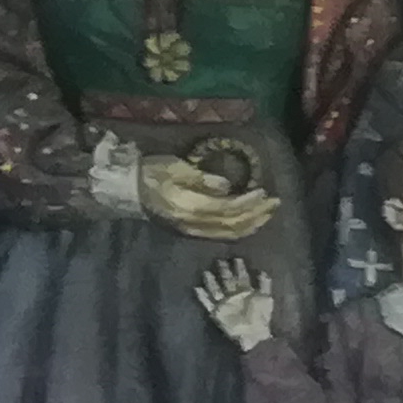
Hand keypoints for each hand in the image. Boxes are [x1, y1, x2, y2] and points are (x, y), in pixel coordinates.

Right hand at [139, 154, 278, 241]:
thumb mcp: (176, 167)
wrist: (127, 188)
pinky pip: (219, 235)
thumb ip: (202, 178)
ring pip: (228, 233)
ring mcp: (191, 229)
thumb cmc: (151, 172)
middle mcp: (192, 222)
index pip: (227, 208)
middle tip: (275, 202)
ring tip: (268, 213)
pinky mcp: (189, 230)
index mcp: (189, 205)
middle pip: (232, 224)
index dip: (248, 202)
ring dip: (251, 224)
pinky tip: (249, 224)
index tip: (264, 192)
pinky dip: (238, 230)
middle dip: (256, 214)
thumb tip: (227, 186)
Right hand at [193, 256, 276, 349]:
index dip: (240, 268)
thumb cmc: (261, 316)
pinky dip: (202, 297)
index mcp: (246, 292)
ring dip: (211, 282)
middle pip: (227, 280)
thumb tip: (262, 271)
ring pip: (215, 290)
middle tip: (220, 260)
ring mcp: (225, 303)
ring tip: (206, 273)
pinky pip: (207, 303)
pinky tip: (197, 289)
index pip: (242, 277)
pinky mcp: (217, 313)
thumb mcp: (266, 298)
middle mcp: (234, 295)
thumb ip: (264, 284)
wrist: (253, 334)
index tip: (237, 258)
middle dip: (224, 271)